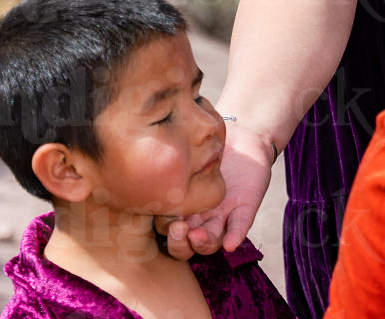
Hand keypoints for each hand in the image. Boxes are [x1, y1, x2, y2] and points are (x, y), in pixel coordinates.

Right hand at [162, 123, 275, 259]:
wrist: (242, 139)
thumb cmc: (204, 148)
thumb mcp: (182, 157)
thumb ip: (164, 168)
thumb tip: (138, 166)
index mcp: (180, 210)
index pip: (166, 232)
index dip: (162, 230)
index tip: (160, 216)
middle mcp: (199, 219)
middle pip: (185, 246)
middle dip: (179, 243)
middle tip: (178, 228)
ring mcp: (222, 216)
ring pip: (211, 241)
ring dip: (203, 243)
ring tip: (197, 235)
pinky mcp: (245, 208)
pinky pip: (241, 225)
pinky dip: (235, 235)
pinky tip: (231, 244)